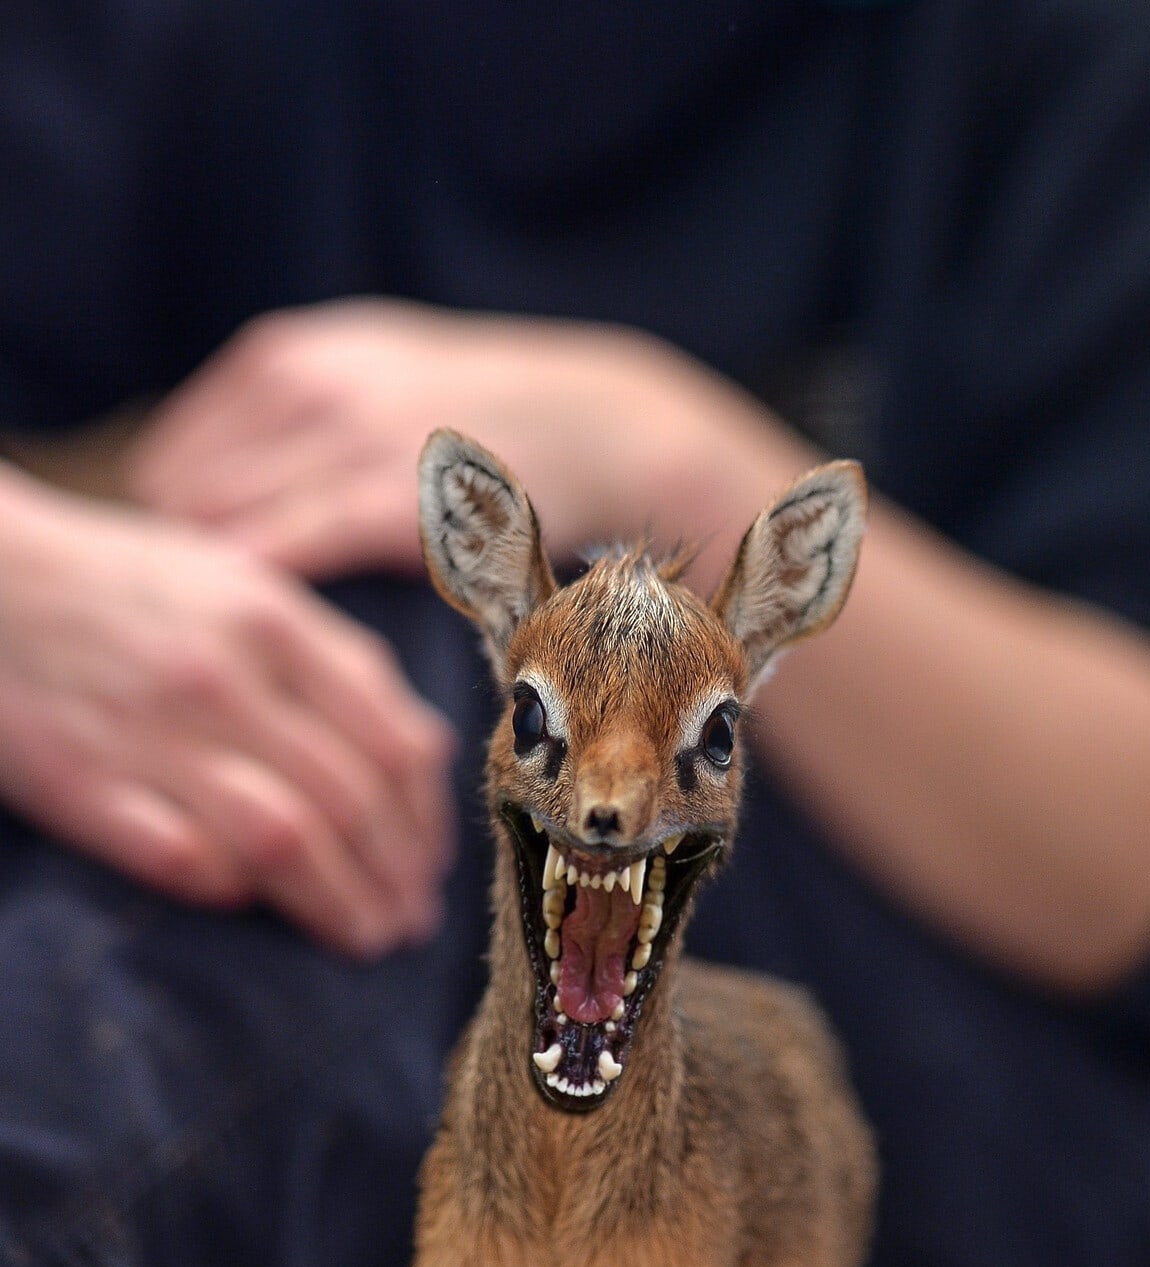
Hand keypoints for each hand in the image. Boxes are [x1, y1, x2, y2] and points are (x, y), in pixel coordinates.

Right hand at [0, 471, 455, 953]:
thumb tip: (413, 752)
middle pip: (352, 802)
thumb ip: (326, 661)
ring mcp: (156, 735)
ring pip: (288, 840)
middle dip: (397, 878)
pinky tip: (259, 911)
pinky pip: (186, 860)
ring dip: (341, 904)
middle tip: (411, 921)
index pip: (392, 740)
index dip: (427, 820)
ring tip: (366, 938)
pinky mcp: (87, 787)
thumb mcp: (238, 586)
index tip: (431, 865)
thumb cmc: (123, 586)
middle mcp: (226, 679)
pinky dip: (234, 891)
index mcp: (274, 622)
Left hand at [127, 300, 802, 590]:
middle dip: (180, 562)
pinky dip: (255, 593)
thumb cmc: (482, 426)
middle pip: (177, 491)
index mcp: (289, 356)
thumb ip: (285, 418)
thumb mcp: (371, 378)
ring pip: (215, 523)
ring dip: (214, 592)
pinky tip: (272, 636)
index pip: (170, 453)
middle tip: (213, 632)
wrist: (604, 427)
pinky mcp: (387, 499)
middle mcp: (306, 382)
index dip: (166, 526)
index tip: (194, 587)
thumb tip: (197, 488)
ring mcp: (345, 435)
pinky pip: (276, 549)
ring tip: (242, 648)